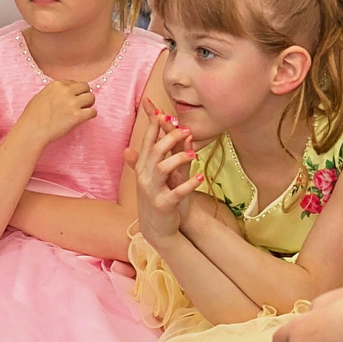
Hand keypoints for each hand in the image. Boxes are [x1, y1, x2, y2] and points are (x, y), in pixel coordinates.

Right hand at [15, 78, 95, 147]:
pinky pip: (93, 112)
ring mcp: (72, 103)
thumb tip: (64, 92)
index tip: (72, 98)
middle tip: (82, 103)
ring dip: (89, 104)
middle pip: (86, 87)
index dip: (75, 91)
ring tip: (83, 111)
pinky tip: (86, 118)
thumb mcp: (41, 96)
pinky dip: (91, 114)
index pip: (74, 82)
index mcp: (56, 85)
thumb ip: (54, 92)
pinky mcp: (77, 116)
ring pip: (91, 97)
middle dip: (85, 94)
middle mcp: (65, 91)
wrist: (31, 131)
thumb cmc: (32, 116)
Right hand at [133, 112, 200, 245]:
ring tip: (194, 154)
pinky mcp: (163, 206)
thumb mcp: (159, 175)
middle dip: (169, 138)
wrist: (157, 229)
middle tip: (186, 130)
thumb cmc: (159, 197)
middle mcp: (144, 178)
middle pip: (155, 151)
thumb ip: (167, 153)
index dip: (154, 126)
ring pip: (162, 168)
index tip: (163, 112)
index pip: (147, 142)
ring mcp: (152, 192)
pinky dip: (188, 184)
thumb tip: (177, 131)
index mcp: (143, 168)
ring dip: (178, 158)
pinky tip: (200, 176)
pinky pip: (176, 193)